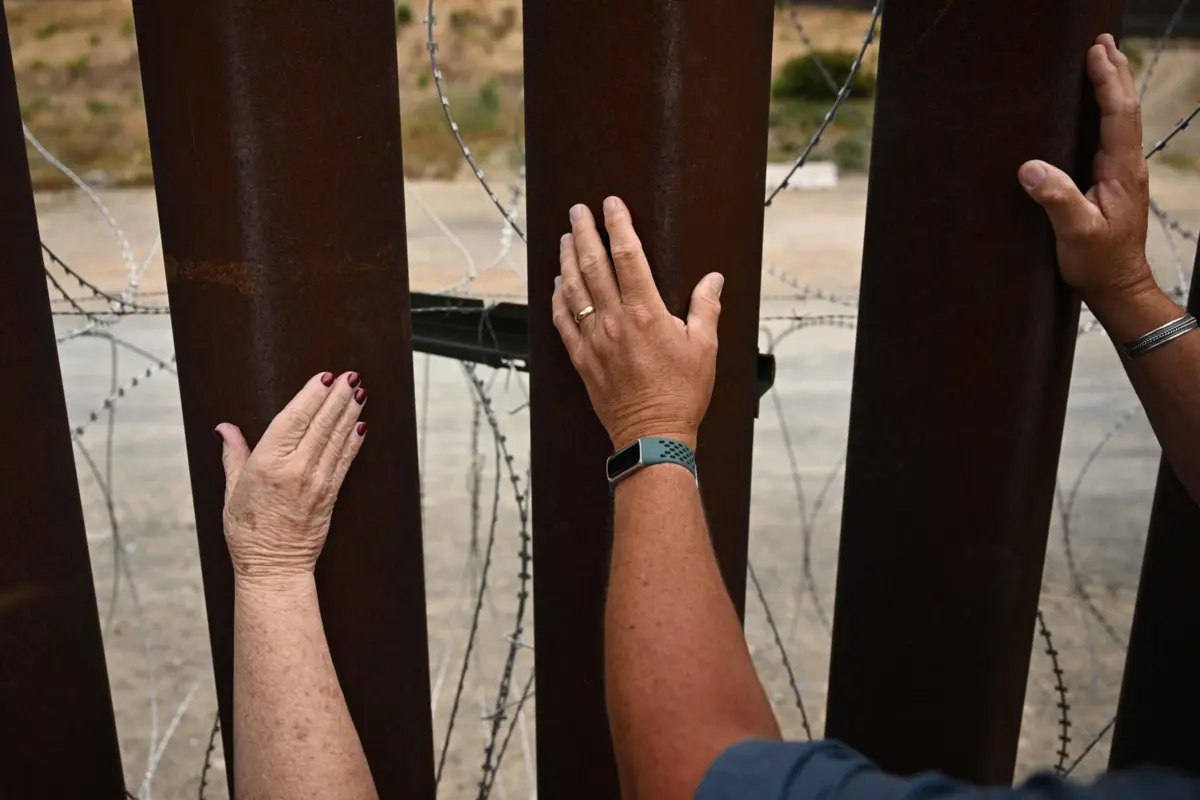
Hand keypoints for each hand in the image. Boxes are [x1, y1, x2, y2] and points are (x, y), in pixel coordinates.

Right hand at [216, 371, 368, 582]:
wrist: (274, 567)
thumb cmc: (248, 533)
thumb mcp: (232, 491)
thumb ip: (234, 455)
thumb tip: (224, 428)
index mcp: (268, 464)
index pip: (295, 419)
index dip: (312, 395)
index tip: (324, 377)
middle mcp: (296, 469)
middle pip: (321, 423)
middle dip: (338, 396)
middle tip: (350, 375)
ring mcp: (317, 481)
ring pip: (337, 438)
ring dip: (350, 412)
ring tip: (359, 391)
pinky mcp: (331, 494)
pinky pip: (345, 460)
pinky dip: (354, 440)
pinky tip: (361, 423)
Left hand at [551, 196, 723, 449]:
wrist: (652, 435)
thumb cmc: (682, 393)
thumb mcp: (704, 348)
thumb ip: (705, 308)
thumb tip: (713, 280)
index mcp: (645, 312)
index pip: (627, 256)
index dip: (618, 225)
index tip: (612, 204)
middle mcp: (614, 321)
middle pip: (592, 265)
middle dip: (583, 233)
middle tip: (577, 210)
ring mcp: (594, 340)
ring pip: (573, 289)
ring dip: (566, 259)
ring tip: (565, 237)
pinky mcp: (582, 359)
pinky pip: (564, 321)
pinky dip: (558, 298)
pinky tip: (557, 283)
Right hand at [1018, 34, 1154, 312]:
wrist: (1118, 286)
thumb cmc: (1097, 262)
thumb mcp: (1075, 233)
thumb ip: (1057, 199)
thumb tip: (1030, 167)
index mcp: (1121, 171)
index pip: (1118, 114)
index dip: (1107, 82)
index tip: (1095, 54)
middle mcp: (1126, 165)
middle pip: (1125, 107)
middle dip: (1114, 72)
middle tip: (1102, 41)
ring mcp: (1122, 173)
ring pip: (1121, 118)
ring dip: (1113, 86)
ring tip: (1103, 59)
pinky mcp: (1113, 182)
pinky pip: (1111, 134)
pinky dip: (1106, 109)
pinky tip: (1096, 106)